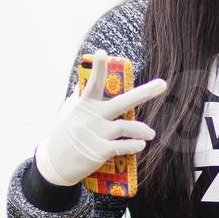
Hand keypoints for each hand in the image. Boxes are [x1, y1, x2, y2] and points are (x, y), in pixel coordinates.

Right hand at [34, 50, 168, 187]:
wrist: (55, 164)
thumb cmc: (63, 134)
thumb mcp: (68, 112)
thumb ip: (79, 97)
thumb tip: (85, 80)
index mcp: (84, 104)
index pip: (92, 83)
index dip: (97, 68)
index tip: (101, 52)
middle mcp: (92, 117)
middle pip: (122, 102)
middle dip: (144, 93)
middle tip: (163, 84)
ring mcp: (96, 134)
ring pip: (127, 126)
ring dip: (142, 129)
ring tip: (150, 133)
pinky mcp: (100, 151)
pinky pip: (123, 146)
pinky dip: (134, 145)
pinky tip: (141, 145)